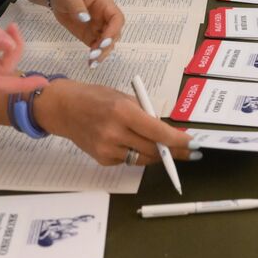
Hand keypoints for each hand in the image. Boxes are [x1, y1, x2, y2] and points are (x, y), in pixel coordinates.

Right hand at [35, 80, 194, 164]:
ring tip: (166, 149)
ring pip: (143, 159)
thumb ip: (144, 113)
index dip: (178, 141)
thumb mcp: (123, 97)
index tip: (193, 145)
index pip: (157, 132)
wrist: (64, 109)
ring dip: (157, 155)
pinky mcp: (102, 159)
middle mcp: (114, 133)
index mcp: (122, 112)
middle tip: (189, 152)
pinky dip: (136, 153)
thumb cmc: (96, 97)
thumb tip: (168, 131)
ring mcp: (107, 149)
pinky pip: (128, 160)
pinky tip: (132, 143)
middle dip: (173, 152)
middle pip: (153, 150)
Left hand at [49, 0, 123, 63]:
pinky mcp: (90, 36)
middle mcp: (105, 17)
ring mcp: (99, 27)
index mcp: (105, 5)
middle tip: (94, 54)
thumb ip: (77, 6)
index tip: (103, 41)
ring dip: (102, 53)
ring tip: (92, 62)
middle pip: (114, 34)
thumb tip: (86, 18)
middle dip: (107, 45)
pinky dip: (95, 56)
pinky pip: (97, 47)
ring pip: (107, 44)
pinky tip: (90, 63)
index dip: (113, 30)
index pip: (117, 18)